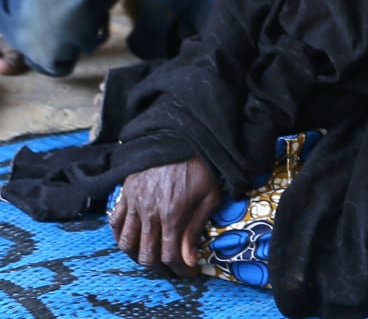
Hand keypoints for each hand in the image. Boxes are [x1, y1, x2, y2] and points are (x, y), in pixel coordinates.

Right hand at [109, 155, 221, 277]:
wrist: (180, 137)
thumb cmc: (200, 167)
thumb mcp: (210, 196)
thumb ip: (195, 229)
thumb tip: (188, 260)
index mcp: (172, 215)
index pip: (169, 256)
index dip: (179, 270)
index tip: (189, 273)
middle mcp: (149, 214)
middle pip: (146, 255)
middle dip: (160, 268)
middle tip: (172, 268)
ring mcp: (133, 204)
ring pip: (126, 244)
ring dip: (138, 256)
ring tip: (153, 256)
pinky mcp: (125, 195)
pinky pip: (114, 223)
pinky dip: (119, 236)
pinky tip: (132, 239)